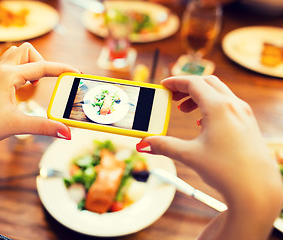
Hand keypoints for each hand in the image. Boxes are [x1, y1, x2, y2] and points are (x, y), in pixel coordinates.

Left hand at [0, 42, 78, 149]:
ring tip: (32, 84)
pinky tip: (20, 85)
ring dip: (30, 63)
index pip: (41, 67)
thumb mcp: (17, 126)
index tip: (76, 72)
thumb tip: (67, 132)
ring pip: (17, 53)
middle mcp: (0, 69)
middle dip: (41, 63)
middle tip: (43, 84)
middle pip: (28, 51)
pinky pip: (9, 61)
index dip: (62, 69)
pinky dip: (20, 67)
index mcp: (7, 76)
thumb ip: (44, 127)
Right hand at [136, 75, 281, 238]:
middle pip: (207, 83)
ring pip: (219, 92)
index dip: (175, 82)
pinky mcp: (247, 124)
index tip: (163, 86)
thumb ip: (164, 146)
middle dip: (186, 87)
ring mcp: (243, 114)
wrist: (257, 190)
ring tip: (184, 110)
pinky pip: (227, 104)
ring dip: (199, 96)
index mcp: (218, 107)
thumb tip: (144, 143)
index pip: (193, 83)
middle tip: (171, 97)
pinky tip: (203, 122)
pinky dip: (211, 105)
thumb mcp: (190, 155)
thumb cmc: (227, 171)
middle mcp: (233, 106)